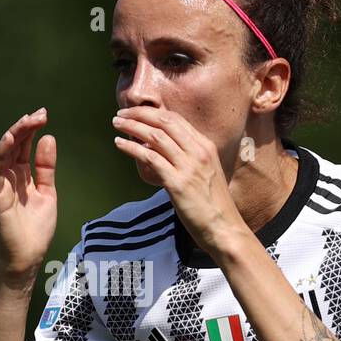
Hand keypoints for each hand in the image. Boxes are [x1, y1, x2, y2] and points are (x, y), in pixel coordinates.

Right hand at [0, 108, 56, 284]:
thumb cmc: (35, 229)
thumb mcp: (47, 193)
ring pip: (2, 153)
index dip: (31, 129)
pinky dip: (0, 154)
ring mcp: (1, 186)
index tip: (44, 115)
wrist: (27, 258)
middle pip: (13, 145)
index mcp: (21, 176)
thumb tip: (48, 138)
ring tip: (26, 121)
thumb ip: (46, 167)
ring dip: (13, 135)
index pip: (23, 146)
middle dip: (25, 127)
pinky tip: (9, 140)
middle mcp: (8, 177)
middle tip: (39, 113)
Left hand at [112, 107, 247, 256]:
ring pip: (155, 136)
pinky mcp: (177, 183)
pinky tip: (120, 144)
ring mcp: (188, 167)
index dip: (153, 112)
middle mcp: (198, 152)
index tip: (136, 112)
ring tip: (117, 124)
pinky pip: (150, 157)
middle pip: (164, 122)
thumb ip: (187, 159)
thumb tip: (158, 149)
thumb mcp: (205, 173)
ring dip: (132, 126)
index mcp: (206, 146)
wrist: (224, 228)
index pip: (176, 119)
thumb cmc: (213, 205)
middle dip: (139, 113)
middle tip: (121, 113)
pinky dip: (132, 147)